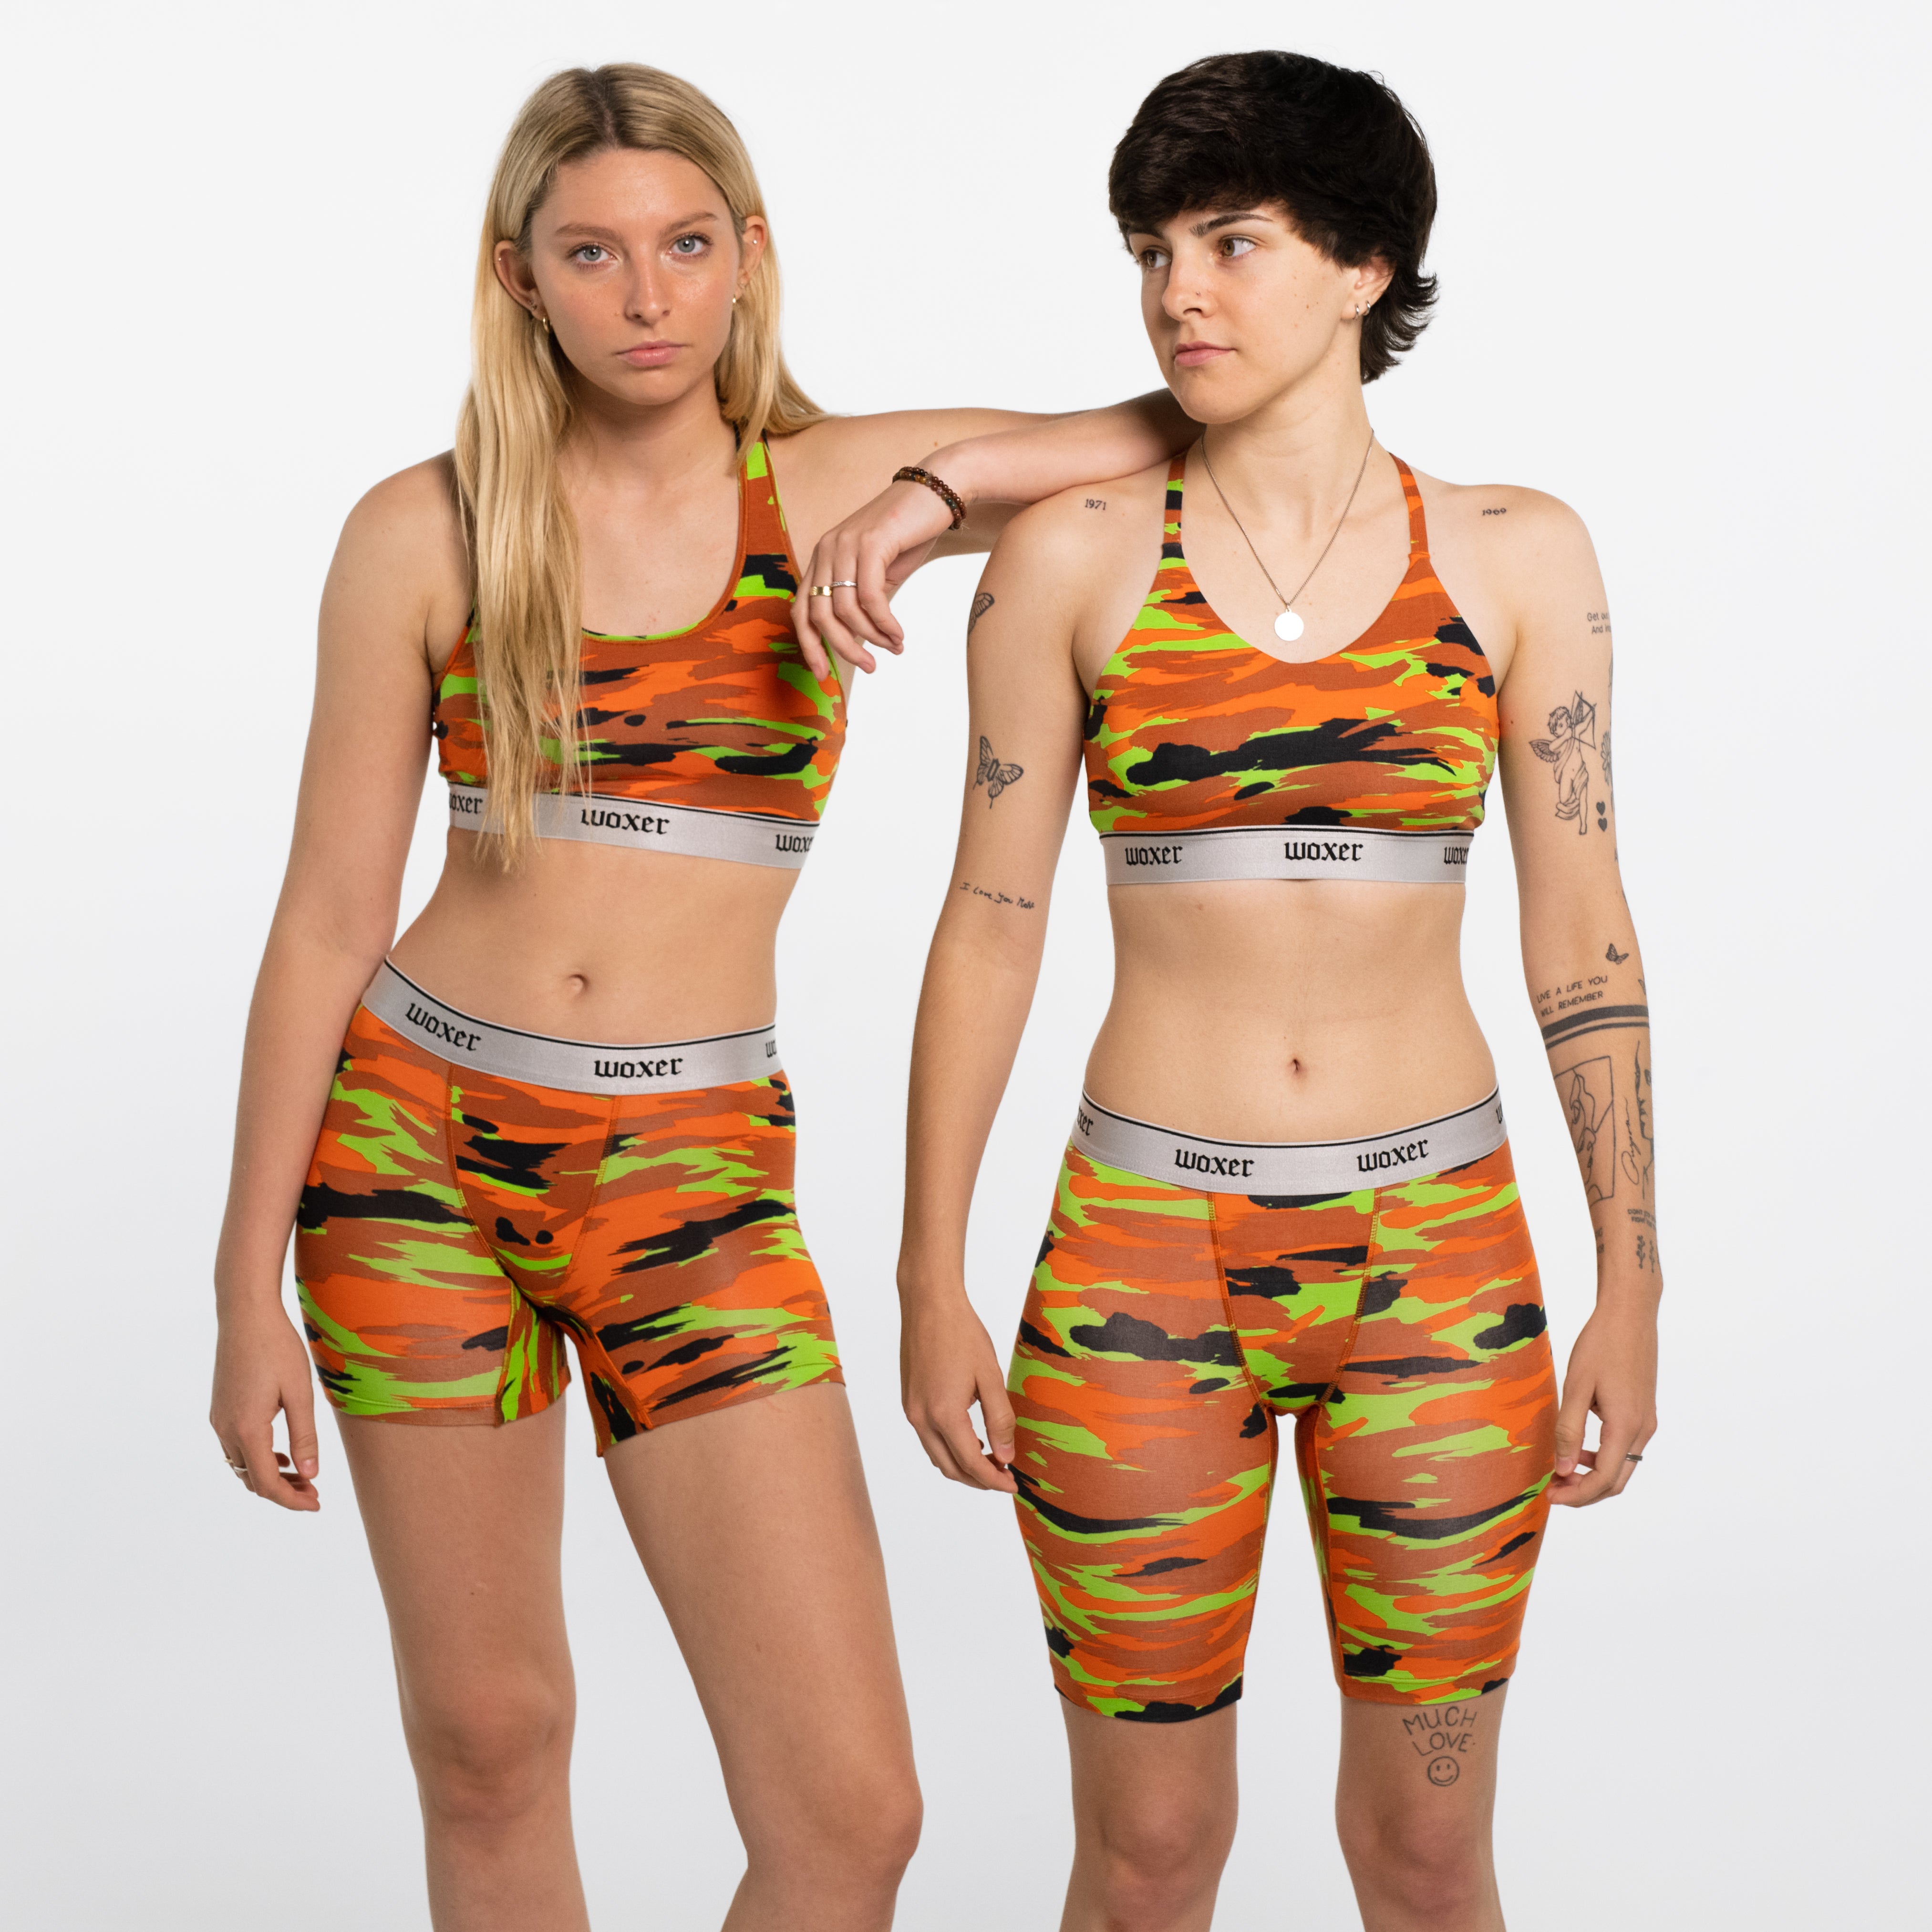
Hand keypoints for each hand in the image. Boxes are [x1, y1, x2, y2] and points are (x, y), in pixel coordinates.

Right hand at [210, 1297, 321, 1511]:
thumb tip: (310, 1474)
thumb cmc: (277, 1348)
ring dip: (269, 1475)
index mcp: (247, 1429)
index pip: (267, 1483)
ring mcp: (218, 1420)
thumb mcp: (299, 1393)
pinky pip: (236, 1448)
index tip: (316, 1504)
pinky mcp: (219, 1409)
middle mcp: (226, 1429)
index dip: (291, 1499)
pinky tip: (282, 1453)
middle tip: (314, 1490)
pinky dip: (258, 1458)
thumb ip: (304, 1436)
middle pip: (252, 1480)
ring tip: (302, 1474)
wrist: (245, 1315)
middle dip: (283, 1490)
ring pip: (242, 1466)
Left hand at [793, 479, 952, 677]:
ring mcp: (845, 544)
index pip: (802, 609)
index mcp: (822, 557)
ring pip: (845, 610)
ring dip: (871, 637)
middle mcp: (826, 549)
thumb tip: (856, 639)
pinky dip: (884, 623)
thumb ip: (861, 600)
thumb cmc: (908, 535)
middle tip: (869, 668)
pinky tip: (898, 634)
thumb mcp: (877, 572)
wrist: (935, 493)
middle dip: (843, 649)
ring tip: (893, 648)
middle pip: (820, 615)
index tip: (823, 673)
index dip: (809, 645)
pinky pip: (871, 597)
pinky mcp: (870, 543)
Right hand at [900, 1292, 1016, 1492]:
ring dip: (962, 1465)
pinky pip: (928, 1438)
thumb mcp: (990, 1377)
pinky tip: (970, 1437)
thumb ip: (999, 1420)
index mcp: (943, 1414)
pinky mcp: (909, 1401)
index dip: (994, 1480)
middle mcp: (921, 1418)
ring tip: (990, 1459)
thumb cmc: (961, 1334)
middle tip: (1004, 1476)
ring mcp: (911, 1410)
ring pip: (936, 1456)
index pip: (971, 1463)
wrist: (929, 1304)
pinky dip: (949, 1448)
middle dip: (978, 1479)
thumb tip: (1006, 1456)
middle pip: (950, 1468)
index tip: (1013, 1484)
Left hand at [1549, 1302, 1656, 1506]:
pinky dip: (1603, 1457)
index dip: (1576, 1495)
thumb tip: (1563, 1470)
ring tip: (1561, 1470)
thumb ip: (1569, 1430)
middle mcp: (1643, 1430)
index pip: (1604, 1479)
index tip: (1550, 1496)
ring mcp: (1647, 1422)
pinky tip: (1579, 1447)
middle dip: (1584, 1492)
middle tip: (1552, 1489)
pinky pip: (1625, 1448)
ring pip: (1622, 1466)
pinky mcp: (1644, 1412)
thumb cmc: (1601, 1345)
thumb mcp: (1577, 1386)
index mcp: (1626, 1426)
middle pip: (1616, 1481)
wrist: (1630, 1314)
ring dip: (1593, 1476)